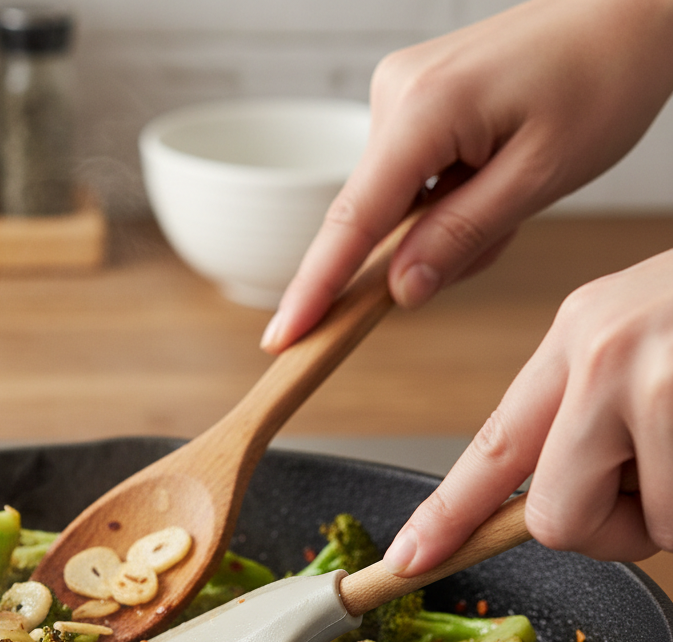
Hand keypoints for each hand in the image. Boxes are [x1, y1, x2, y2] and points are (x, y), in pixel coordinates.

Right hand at [260, 0, 672, 353]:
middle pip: (374, 218)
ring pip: (394, 204)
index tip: (284, 337)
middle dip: (427, 247)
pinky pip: (408, 178)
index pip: (352, 220)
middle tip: (502, 227)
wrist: (629, 9)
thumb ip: (460, 236)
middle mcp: (394, 95)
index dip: (316, 287)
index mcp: (424, 110)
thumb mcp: (540, 175)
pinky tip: (490, 175)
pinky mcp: (410, 100)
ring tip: (508, 191)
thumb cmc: (602, 77)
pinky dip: (446, 197)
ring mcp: (398, 94)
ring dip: (445, 222)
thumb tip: (400, 289)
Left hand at [383, 249, 672, 573]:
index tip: (407, 560)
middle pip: (551, 515)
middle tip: (661, 486)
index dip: (447, 516)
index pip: (490, 447)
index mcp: (576, 338)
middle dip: (608, 529)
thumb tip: (550, 503)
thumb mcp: (645, 341)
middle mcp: (600, 354)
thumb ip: (590, 415)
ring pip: (636, 527)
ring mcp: (654, 380)